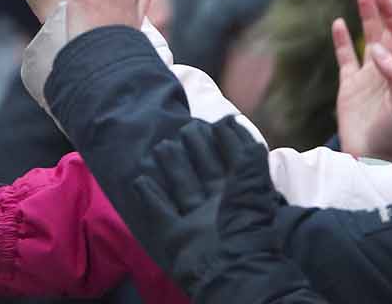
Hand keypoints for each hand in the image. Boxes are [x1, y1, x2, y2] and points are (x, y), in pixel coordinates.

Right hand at [129, 118, 310, 300]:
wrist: (232, 267)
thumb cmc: (244, 221)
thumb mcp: (252, 181)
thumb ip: (244, 153)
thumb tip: (231, 123)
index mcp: (236, 194)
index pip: (223, 163)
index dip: (216, 144)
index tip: (203, 123)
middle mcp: (214, 206)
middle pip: (200, 174)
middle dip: (191, 152)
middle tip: (179, 129)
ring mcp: (194, 222)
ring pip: (180, 188)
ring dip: (170, 168)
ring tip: (159, 147)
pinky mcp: (175, 236)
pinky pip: (160, 212)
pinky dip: (150, 196)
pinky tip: (139, 179)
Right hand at [332, 0, 391, 160]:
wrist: (371, 160)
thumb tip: (380, 50)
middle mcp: (387, 70)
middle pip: (388, 30)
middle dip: (384, 5)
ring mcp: (368, 77)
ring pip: (369, 39)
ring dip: (367, 16)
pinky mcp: (350, 87)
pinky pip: (346, 58)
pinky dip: (343, 40)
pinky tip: (339, 23)